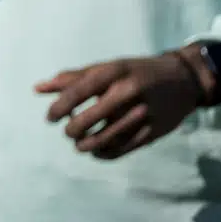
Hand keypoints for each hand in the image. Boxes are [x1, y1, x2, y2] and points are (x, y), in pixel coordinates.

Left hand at [34, 50, 209, 159]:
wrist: (183, 79)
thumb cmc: (135, 72)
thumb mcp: (106, 68)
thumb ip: (72, 78)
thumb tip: (37, 89)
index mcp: (113, 72)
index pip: (77, 92)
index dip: (58, 108)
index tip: (50, 118)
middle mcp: (128, 92)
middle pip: (89, 119)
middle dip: (72, 130)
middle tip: (67, 131)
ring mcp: (143, 113)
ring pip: (105, 139)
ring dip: (86, 145)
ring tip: (79, 143)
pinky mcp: (154, 132)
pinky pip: (122, 149)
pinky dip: (104, 154)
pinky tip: (96, 151)